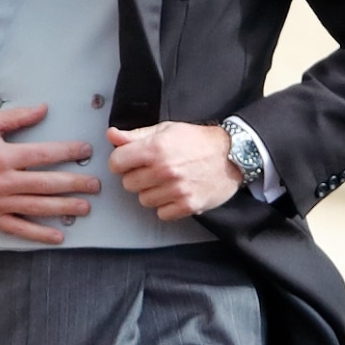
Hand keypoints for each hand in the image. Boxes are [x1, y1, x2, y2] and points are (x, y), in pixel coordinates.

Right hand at [0, 104, 99, 245]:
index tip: (85, 151)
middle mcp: (3, 181)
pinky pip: (19, 228)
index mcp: (3, 156)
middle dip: (74, 184)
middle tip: (95, 185)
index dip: (67, 152)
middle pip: (46, 184)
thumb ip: (17, 117)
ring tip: (84, 207)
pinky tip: (58, 236)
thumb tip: (44, 109)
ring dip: (63, 207)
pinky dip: (39, 234)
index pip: (43, 154)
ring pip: (37, 206)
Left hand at [106, 122, 240, 218]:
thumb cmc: (198, 141)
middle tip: (154, 171)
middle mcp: (164, 170)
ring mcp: (176, 189)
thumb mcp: (166, 130)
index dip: (121, 162)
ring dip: (152, 192)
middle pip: (128, 184)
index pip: (116, 163)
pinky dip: (166, 206)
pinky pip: (161, 213)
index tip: (130, 162)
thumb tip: (111, 135)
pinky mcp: (188, 205)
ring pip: (144, 200)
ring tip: (168, 181)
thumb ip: (135, 136)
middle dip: (137, 177)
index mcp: (155, 148)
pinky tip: (176, 193)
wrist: (234, 154)